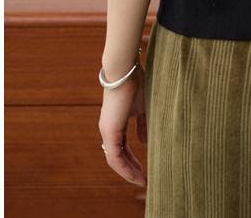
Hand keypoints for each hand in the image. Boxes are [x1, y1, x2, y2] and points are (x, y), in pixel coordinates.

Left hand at [98, 66, 147, 186]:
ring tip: (141, 180)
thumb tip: (143, 141)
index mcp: (115, 123)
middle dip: (131, 169)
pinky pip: (115, 157)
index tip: (144, 169)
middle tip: (143, 179)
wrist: (125, 71)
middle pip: (117, 157)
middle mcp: (108, 129)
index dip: (132, 160)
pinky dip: (125, 167)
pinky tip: (135, 174)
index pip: (122, 148)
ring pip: (115, 159)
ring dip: (128, 171)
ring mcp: (107, 131)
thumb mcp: (142, 108)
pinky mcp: (109, 131)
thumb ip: (142, 125)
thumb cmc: (135, 84)